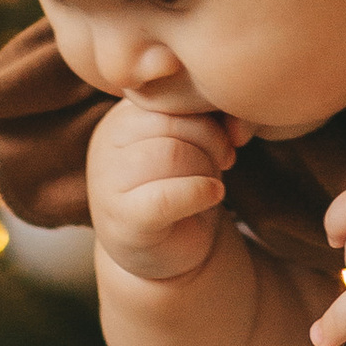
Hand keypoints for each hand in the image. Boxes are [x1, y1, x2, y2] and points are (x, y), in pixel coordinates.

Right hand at [86, 96, 240, 287]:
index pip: (168, 94)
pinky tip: (213, 196)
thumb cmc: (185, 186)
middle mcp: (107, 142)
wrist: (167, 251)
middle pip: (169, 121)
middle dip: (209, 141)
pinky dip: (199, 193)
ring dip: (205, 168)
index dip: (207, 113)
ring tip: (212, 181)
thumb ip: (213, 118)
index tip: (225, 137)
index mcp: (124, 115)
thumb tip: (239, 118)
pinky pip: (165, 197)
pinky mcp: (121, 219)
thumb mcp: (197, 142)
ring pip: (169, 154)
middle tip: (223, 161)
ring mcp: (107, 181)